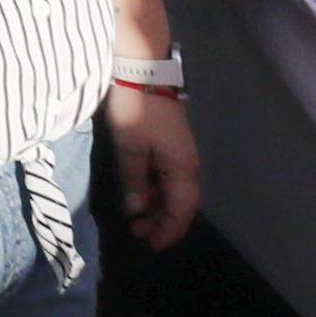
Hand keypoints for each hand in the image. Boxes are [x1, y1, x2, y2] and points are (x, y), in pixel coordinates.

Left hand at [106, 79, 200, 249]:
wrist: (142, 69)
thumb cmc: (137, 109)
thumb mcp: (130, 147)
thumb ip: (134, 181)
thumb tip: (136, 209)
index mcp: (182, 169)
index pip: (182, 211)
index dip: (169, 231)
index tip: (152, 246)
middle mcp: (186, 164)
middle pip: (179, 203)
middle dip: (161, 221)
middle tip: (137, 233)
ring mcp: (177, 152)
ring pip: (171, 189)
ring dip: (154, 205)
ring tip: (134, 218)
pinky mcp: (167, 142)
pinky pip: (164, 174)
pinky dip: (152, 188)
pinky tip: (136, 191)